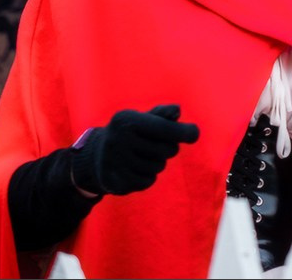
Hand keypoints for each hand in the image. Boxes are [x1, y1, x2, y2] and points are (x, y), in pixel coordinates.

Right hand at [71, 104, 199, 195]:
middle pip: (167, 149)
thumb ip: (161, 114)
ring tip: (143, 156)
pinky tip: (136, 169)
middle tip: (158, 145)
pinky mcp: (116, 180)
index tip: (195, 133)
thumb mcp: (141, 119)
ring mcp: (117, 161)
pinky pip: (148, 180)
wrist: (96, 156)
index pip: (163, 128)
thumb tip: (177, 110)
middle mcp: (119, 139)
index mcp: (126, 120)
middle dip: (168, 148)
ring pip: (158, 166)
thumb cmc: (128, 133)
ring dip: (157, 163)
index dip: (183, 131)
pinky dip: (148, 176)